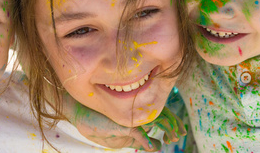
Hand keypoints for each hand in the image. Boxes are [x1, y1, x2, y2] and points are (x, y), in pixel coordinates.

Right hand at [64, 94, 185, 150]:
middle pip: (161, 115)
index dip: (172, 122)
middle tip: (180, 133)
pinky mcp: (121, 125)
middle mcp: (135, 112)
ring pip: (154, 120)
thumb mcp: (121, 134)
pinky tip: (152, 147)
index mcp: (136, 113)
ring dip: (166, 128)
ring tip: (173, 137)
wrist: (78, 113)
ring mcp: (129, 117)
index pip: (160, 115)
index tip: (180, 131)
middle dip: (173, 124)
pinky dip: (145, 141)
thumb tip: (157, 147)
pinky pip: (137, 132)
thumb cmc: (98, 122)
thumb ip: (139, 139)